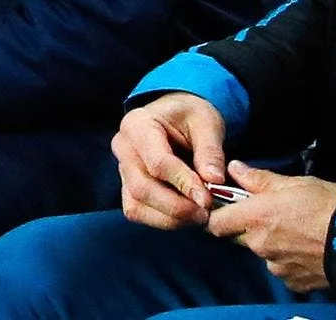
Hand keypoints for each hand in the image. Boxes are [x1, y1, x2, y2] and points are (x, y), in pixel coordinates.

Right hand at [112, 92, 227, 229]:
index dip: (183, 183)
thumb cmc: (190, 116)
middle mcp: (123, 147)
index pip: (157, 162)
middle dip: (176, 207)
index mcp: (137, 124)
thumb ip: (210, 151)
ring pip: (136, 204)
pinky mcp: (127, 186)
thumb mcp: (206, 123)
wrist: (175, 115)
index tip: (208, 199)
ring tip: (199, 216)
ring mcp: (122, 169)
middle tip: (206, 213)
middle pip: (142, 187)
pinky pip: (137, 211)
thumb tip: (214, 181)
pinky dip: (162, 220)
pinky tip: (185, 216)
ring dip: (170, 218)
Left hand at [207, 162, 335, 293]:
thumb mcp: (293, 183)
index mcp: (254, 218)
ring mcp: (277, 266)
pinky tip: (307, 249)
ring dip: (273, 245)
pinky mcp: (295, 282)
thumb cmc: (328, 205)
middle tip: (274, 217)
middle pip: (241, 238)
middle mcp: (260, 245)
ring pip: (264, 254)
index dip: (220, 216)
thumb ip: (258, 179)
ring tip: (298, 232)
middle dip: (251, 228)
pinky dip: (291, 261)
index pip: (216, 223)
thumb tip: (235, 169)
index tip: (229, 209)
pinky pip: (284, 270)